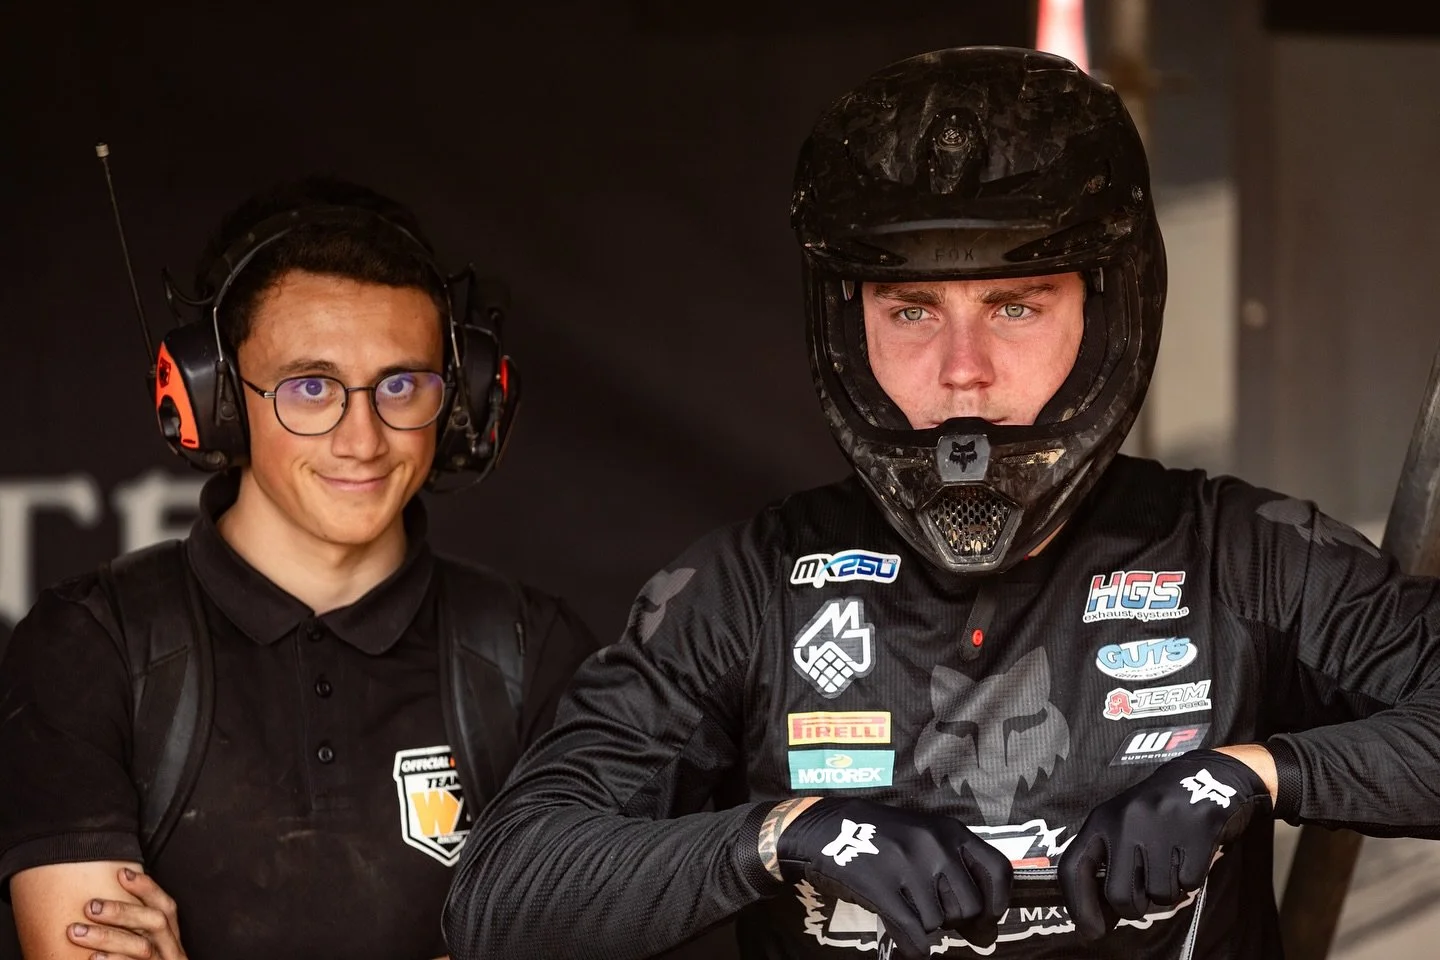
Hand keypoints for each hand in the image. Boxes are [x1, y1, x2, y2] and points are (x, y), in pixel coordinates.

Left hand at [66, 868, 186, 958]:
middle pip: (155, 924)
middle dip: (123, 911)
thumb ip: (136, 936)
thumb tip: (104, 908)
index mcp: (173, 942)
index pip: (167, 908)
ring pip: (141, 949)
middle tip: (90, 906)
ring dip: (108, 937)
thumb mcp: (149, 954)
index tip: (122, 873)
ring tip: (76, 932)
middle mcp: (174, 954)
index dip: (147, 889)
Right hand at [773, 797, 1011, 959]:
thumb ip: (957, 873)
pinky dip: (917, 949)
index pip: (998, 870)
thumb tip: (986, 934)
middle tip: (936, 912)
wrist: (827, 826)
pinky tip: (913, 949)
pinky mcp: (881, 886)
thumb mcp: (925, 837)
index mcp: (950, 830)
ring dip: (928, 927)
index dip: (998, 902)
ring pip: (939, 923)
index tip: (986, 917)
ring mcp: (907, 865)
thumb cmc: (882, 836)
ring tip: (911, 910)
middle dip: (955, 920)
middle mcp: (934, 844)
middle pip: (968, 907)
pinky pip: (913, 933)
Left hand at [1058, 749, 1271, 939]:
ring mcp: (1162, 827)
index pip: (1073, 868)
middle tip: (1142, 900)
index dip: (1078, 906)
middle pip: (1119, 895)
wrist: (1202, 776)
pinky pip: (1189, 884)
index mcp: (1101, 820)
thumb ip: (1106, 863)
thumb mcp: (1120, 824)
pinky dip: (1190, 881)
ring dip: (1166, 891)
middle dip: (1133, 908)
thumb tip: (1095, 919)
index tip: (1090, 932)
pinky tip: (1189, 857)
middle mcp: (1126, 822)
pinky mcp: (1196, 832)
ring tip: (1170, 866)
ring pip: (1158, 894)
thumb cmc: (1154, 811)